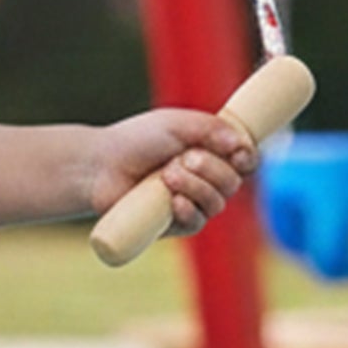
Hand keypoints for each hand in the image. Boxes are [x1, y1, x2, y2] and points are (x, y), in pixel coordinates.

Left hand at [84, 110, 253, 238]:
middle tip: (184, 158)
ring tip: (168, 175)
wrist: (100, 165)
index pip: (244, 161)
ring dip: (197, 187)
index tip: (238, 153)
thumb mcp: (175, 123)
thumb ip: (210, 128)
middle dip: (213, 169)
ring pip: (216, 203)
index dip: (247, 158)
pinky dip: (189, 211)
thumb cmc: (136, 140)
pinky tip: (176, 202)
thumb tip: (240, 144)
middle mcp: (204, 179)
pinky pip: (195, 223)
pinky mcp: (172, 224)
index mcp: (210, 153)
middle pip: (232, 183)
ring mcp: (189, 203)